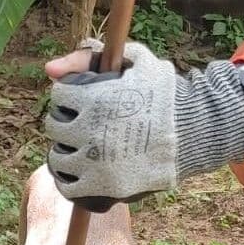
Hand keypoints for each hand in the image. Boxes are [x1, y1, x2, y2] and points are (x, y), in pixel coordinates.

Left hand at [44, 40, 178, 205]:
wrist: (194, 131)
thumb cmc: (165, 93)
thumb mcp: (134, 61)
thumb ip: (89, 57)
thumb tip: (49, 69)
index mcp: (93, 98)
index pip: (59, 96)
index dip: (68, 97)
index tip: (80, 102)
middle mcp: (89, 130)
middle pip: (54, 126)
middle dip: (66, 123)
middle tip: (81, 126)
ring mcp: (94, 161)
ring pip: (57, 157)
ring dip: (65, 151)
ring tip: (80, 149)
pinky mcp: (103, 186)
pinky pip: (69, 186)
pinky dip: (69, 180)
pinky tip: (79, 173)